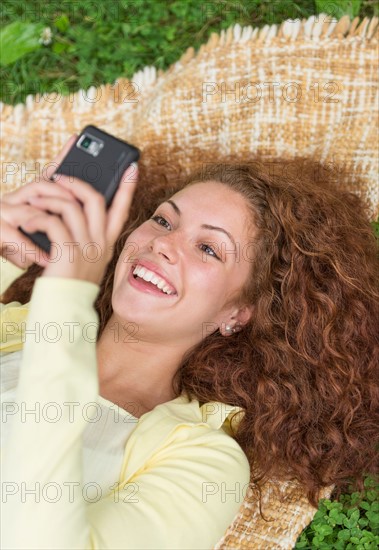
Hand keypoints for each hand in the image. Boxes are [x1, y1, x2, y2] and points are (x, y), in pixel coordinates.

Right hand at [0, 135, 78, 268]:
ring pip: (31, 209)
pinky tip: (46, 258)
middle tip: (81, 208)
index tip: (77, 138)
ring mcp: (4, 212)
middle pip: (42, 186)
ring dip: (50, 222)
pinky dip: (33, 249)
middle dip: (63, 194)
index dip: (62, 156)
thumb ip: (60, 219)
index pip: (49, 174)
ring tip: (66, 233)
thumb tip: (92, 214)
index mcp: (30, 198)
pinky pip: (16, 237)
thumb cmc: (21, 248)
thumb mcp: (44, 231)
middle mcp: (16, 199)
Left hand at [19, 162, 138, 283]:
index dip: (127, 187)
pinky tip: (29, 219)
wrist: (65, 308)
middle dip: (78, 182)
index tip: (132, 167)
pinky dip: (38, 217)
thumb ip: (89, 236)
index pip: (121, 210)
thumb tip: (76, 209)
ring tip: (35, 197)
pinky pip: (53, 223)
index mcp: (107, 243)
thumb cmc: (73, 282)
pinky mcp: (67, 252)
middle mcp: (100, 243)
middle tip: (61, 175)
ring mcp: (85, 248)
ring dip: (50, 197)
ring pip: (71, 206)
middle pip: (95, 199)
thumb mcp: (88, 258)